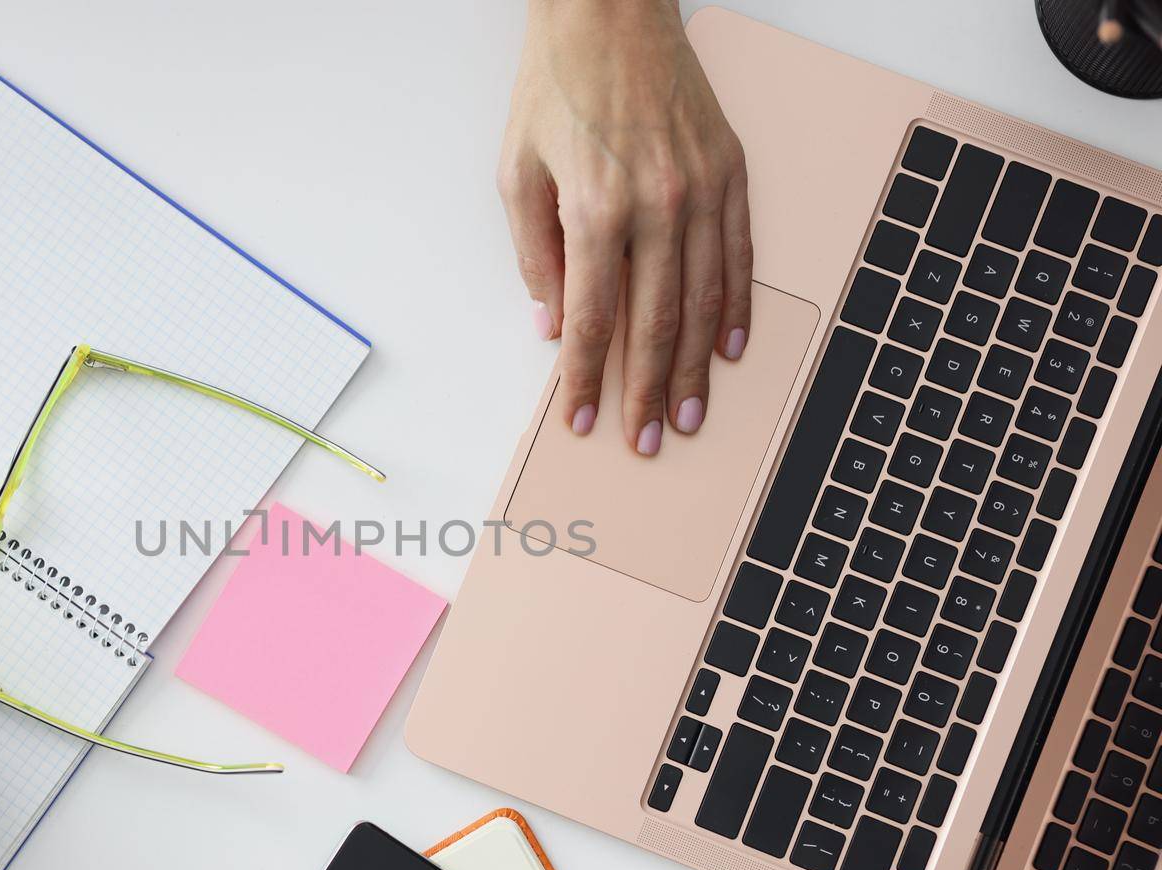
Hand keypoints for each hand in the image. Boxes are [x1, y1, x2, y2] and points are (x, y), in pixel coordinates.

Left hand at [499, 0, 751, 454]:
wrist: (609, 10)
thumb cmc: (556, 86)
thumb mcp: (516, 170)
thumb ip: (534, 254)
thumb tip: (550, 323)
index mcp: (596, 208)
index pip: (593, 320)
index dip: (586, 378)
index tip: (584, 418)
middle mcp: (656, 204)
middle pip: (655, 324)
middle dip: (648, 392)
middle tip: (647, 441)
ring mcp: (701, 189)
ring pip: (704, 300)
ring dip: (697, 367)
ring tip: (690, 414)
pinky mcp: (729, 171)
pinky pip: (738, 254)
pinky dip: (735, 307)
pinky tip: (729, 348)